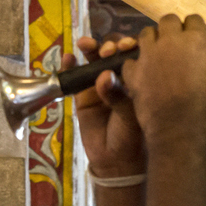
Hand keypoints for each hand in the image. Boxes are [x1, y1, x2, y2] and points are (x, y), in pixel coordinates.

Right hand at [73, 34, 144, 181]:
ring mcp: (98, 84)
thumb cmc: (131, 137)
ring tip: (85, 44)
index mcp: (137, 79)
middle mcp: (118, 77)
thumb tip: (103, 77)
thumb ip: (117, 96)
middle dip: (109, 45)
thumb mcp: (129, 116)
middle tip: (107, 51)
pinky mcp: (82, 94)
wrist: (115, 161)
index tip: (125, 46)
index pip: (133, 54)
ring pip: (93, 60)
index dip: (128, 45)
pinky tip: (68, 58)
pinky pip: (74, 77)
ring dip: (90, 48)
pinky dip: (70, 65)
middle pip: (112, 52)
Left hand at [118, 15, 205, 149]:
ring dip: (152, 41)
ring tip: (157, 53)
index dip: (193, 27)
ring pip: (146, 34)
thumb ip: (204, 56)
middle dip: (171, 28)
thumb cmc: (202, 104)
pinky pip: (132, 59)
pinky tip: (143, 74)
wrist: (179, 127)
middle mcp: (171, 41)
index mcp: (195, 40)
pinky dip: (137, 65)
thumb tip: (204, 47)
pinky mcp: (133, 69)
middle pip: (168, 20)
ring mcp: (149, 53)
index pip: (193, 20)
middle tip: (174, 41)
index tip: (193, 34)